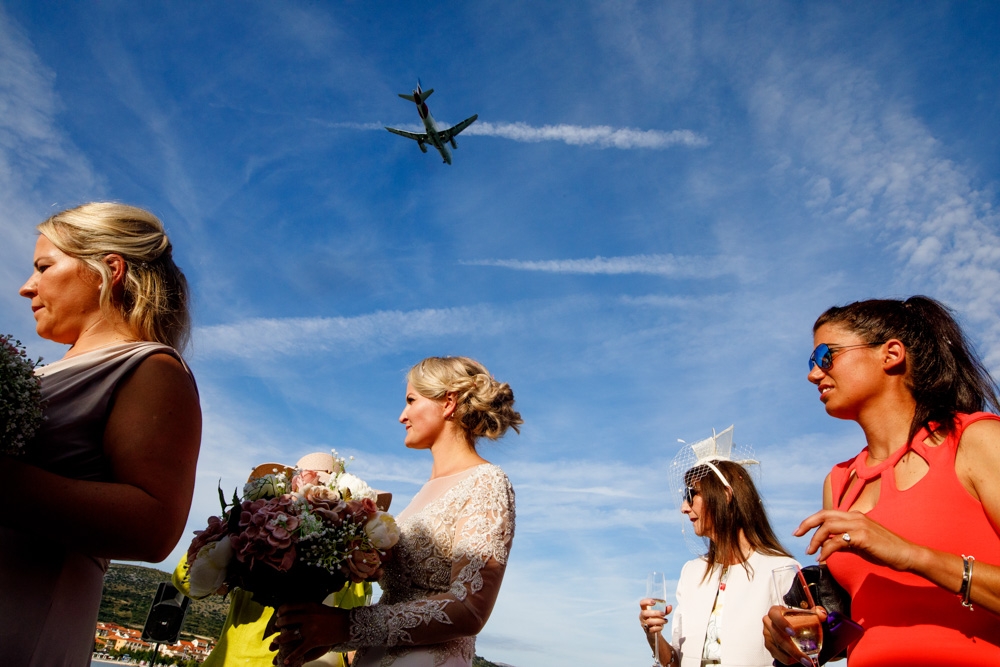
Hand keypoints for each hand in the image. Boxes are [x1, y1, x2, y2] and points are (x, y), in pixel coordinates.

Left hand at [270, 602, 348, 665]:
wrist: (348, 624)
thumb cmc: (336, 615)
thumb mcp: (320, 607)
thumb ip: (309, 609)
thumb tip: (298, 611)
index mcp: (310, 606)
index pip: (290, 606)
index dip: (282, 611)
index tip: (279, 614)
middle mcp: (308, 616)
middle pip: (287, 620)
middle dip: (279, 624)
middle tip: (276, 627)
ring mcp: (310, 629)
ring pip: (290, 635)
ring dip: (280, 639)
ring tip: (276, 642)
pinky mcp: (314, 640)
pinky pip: (299, 650)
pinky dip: (291, 657)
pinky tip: (286, 661)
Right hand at [638, 597, 671, 635]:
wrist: (653, 631)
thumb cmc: (656, 618)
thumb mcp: (660, 613)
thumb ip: (665, 610)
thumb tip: (670, 606)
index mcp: (644, 609)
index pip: (642, 603)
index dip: (647, 601)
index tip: (654, 602)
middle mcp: (642, 616)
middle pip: (645, 613)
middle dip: (655, 613)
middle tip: (663, 614)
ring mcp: (644, 623)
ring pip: (649, 621)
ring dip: (659, 621)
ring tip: (665, 620)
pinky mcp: (647, 630)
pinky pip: (652, 629)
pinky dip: (658, 627)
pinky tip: (662, 626)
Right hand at [762, 604, 827, 666]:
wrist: (793, 625)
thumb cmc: (797, 618)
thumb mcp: (807, 613)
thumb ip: (817, 612)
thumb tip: (822, 615)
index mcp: (775, 611)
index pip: (774, 615)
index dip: (782, 623)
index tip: (793, 633)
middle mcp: (769, 623)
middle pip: (778, 636)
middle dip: (792, 649)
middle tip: (805, 657)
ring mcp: (767, 634)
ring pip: (777, 647)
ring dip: (791, 657)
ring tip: (805, 662)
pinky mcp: (769, 645)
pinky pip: (775, 654)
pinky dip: (786, 659)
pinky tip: (796, 661)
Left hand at [795, 509, 917, 569]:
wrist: (907, 555)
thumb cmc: (885, 551)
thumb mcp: (860, 545)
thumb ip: (844, 542)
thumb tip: (827, 545)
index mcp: (855, 516)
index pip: (827, 514)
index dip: (811, 521)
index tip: (800, 531)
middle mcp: (855, 517)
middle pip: (823, 515)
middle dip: (807, 524)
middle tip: (796, 535)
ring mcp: (859, 525)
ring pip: (828, 526)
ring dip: (816, 540)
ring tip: (811, 552)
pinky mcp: (863, 536)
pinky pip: (837, 541)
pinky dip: (826, 549)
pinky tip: (823, 558)